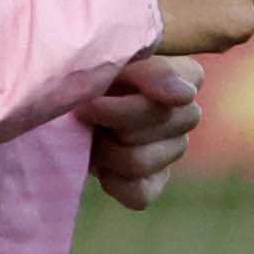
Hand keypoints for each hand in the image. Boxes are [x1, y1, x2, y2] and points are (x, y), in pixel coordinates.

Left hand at [81, 53, 201, 210]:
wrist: (66, 101)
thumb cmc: (92, 70)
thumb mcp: (114, 58)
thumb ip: (152, 70)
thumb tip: (184, 96)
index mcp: (188, 76)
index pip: (169, 97)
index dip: (123, 105)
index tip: (90, 103)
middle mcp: (188, 114)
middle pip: (147, 130)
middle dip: (107, 122)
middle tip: (81, 114)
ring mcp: (174, 150)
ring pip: (138, 162)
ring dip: (103, 150)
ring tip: (89, 135)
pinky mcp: (156, 182)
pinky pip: (138, 194)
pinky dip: (110, 181)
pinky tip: (100, 163)